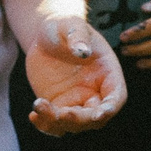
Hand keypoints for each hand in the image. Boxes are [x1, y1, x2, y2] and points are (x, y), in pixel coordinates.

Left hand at [21, 9, 127, 134]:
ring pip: (73, 124)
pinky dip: (45, 125)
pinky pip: (55, 124)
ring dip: (58, 123)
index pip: (117, 96)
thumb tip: (82, 51)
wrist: (46, 36)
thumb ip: (78, 36)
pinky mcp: (58, 105)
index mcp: (107, 73)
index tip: (99, 114)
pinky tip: (33, 115)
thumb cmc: (64, 27)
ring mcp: (76, 101)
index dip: (110, 108)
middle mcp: (95, 92)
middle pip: (95, 117)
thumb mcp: (71, 25)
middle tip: (61, 114)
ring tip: (39, 105)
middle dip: (80, 120)